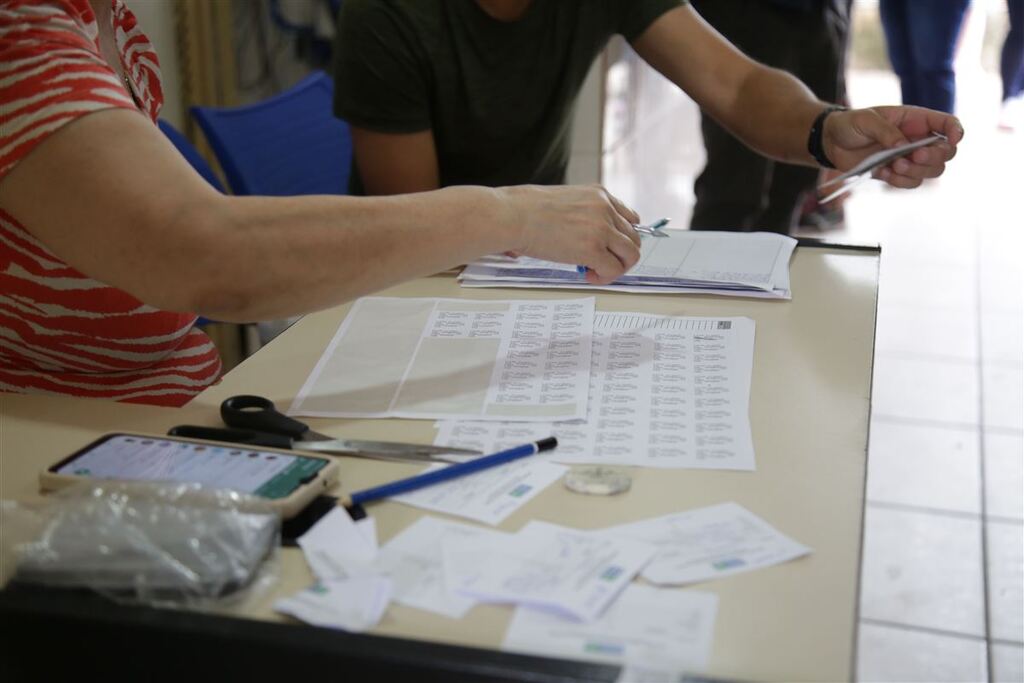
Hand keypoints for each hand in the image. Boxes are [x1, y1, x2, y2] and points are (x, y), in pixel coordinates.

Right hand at [497, 184, 641, 284]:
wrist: (512, 216)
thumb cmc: (525, 208)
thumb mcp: (565, 199)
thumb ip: (583, 213)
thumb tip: (583, 234)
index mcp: (598, 194)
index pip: (629, 218)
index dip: (621, 237)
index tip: (609, 247)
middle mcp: (605, 208)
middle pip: (634, 238)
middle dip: (620, 255)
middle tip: (601, 263)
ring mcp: (601, 228)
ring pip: (631, 255)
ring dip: (616, 267)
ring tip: (595, 271)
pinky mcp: (593, 248)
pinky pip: (613, 269)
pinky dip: (604, 277)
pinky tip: (588, 275)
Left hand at [824, 106, 963, 187]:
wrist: (831, 142)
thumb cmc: (850, 123)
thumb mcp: (866, 120)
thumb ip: (886, 131)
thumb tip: (904, 147)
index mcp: (916, 120)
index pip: (947, 124)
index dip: (956, 132)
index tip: (953, 140)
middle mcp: (917, 140)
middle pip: (945, 153)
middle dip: (934, 157)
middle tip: (913, 155)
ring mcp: (908, 158)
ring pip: (932, 171)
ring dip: (917, 171)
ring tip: (894, 165)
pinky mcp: (896, 173)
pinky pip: (911, 183)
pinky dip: (901, 181)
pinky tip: (884, 173)